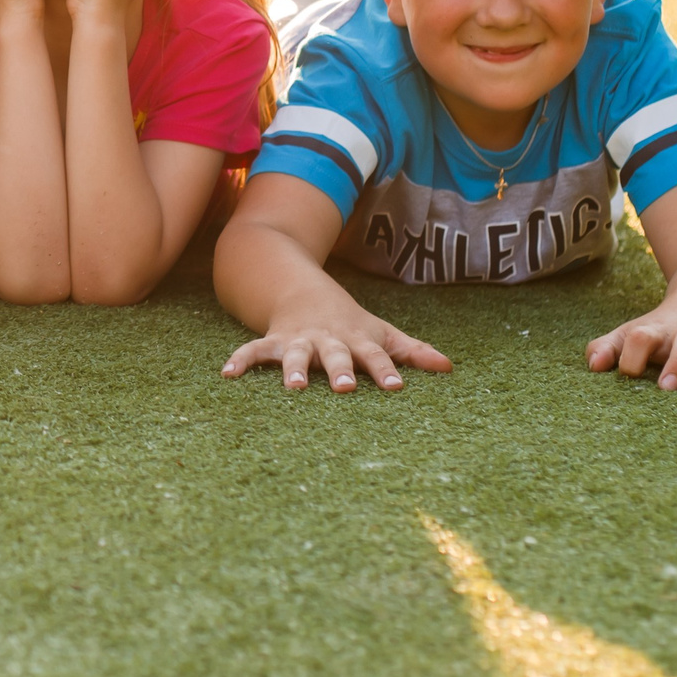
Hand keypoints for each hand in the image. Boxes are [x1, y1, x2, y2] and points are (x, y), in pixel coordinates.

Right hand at [222, 297, 450, 391]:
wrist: (301, 288)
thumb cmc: (349, 322)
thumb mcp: (380, 332)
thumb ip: (412, 351)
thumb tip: (448, 367)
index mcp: (357, 340)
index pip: (376, 357)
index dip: (386, 371)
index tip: (396, 387)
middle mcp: (328, 340)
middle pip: (336, 355)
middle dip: (340, 370)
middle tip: (345, 388)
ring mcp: (299, 340)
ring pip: (296, 354)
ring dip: (294, 369)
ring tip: (294, 387)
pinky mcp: (273, 340)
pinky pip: (254, 350)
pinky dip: (241, 360)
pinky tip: (228, 374)